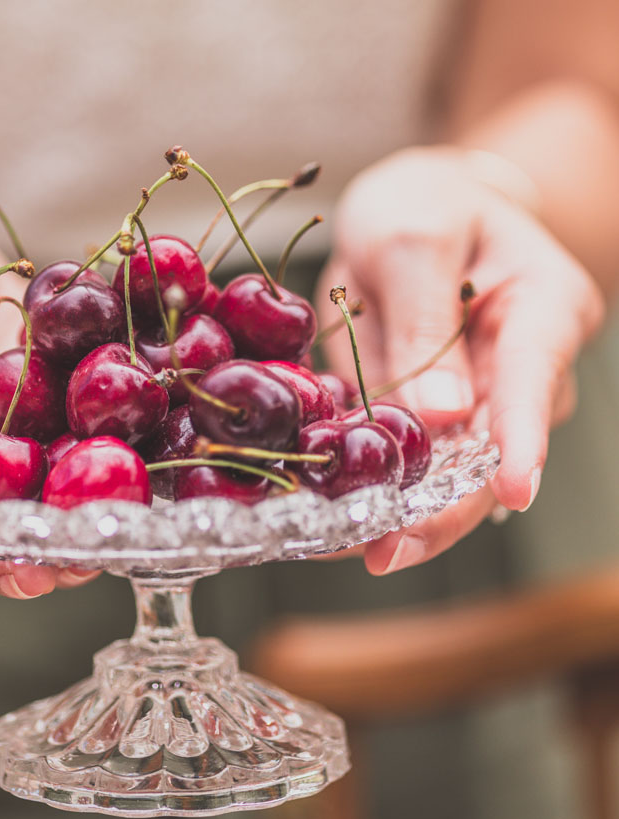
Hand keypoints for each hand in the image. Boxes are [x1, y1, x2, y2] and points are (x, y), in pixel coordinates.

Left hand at [317, 147, 604, 573]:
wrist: (412, 207)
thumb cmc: (422, 204)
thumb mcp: (410, 239)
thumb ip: (427, 321)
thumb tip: (443, 416)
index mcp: (542, 308)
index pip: (536, 379)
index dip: (521, 440)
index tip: (513, 493)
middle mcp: (523, 367)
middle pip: (493, 452)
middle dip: (443, 507)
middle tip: (387, 550)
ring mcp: (480, 398)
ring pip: (452, 473)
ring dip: (405, 514)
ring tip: (350, 546)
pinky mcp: (435, 415)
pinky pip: (413, 461)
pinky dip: (378, 492)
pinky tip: (340, 524)